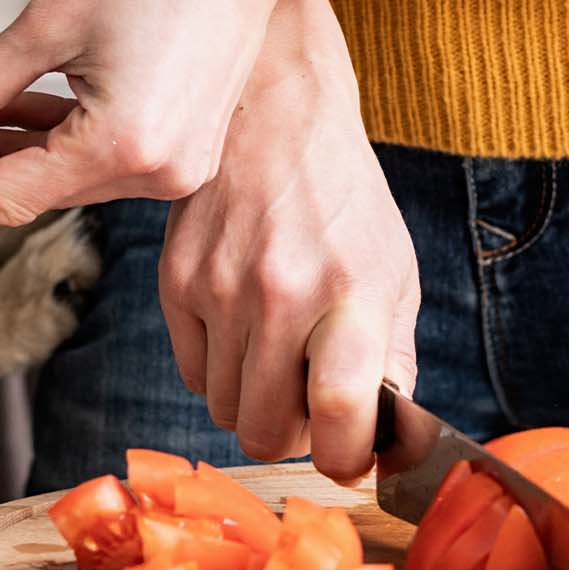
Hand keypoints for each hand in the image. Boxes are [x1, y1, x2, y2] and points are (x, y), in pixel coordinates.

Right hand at [159, 0, 420, 481]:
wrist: (273, 111)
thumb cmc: (342, 195)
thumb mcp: (392, 268)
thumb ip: (392, 357)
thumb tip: (382, 438)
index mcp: (352, 294)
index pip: (341, 414)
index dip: (346, 459)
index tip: (350, 454)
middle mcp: (281, 295)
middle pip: (267, 433)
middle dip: (293, 435)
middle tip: (310, 402)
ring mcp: (220, 290)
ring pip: (225, 410)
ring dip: (254, 401)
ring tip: (278, 355)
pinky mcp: (176, 281)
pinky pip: (193, 372)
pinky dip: (220, 369)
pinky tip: (243, 327)